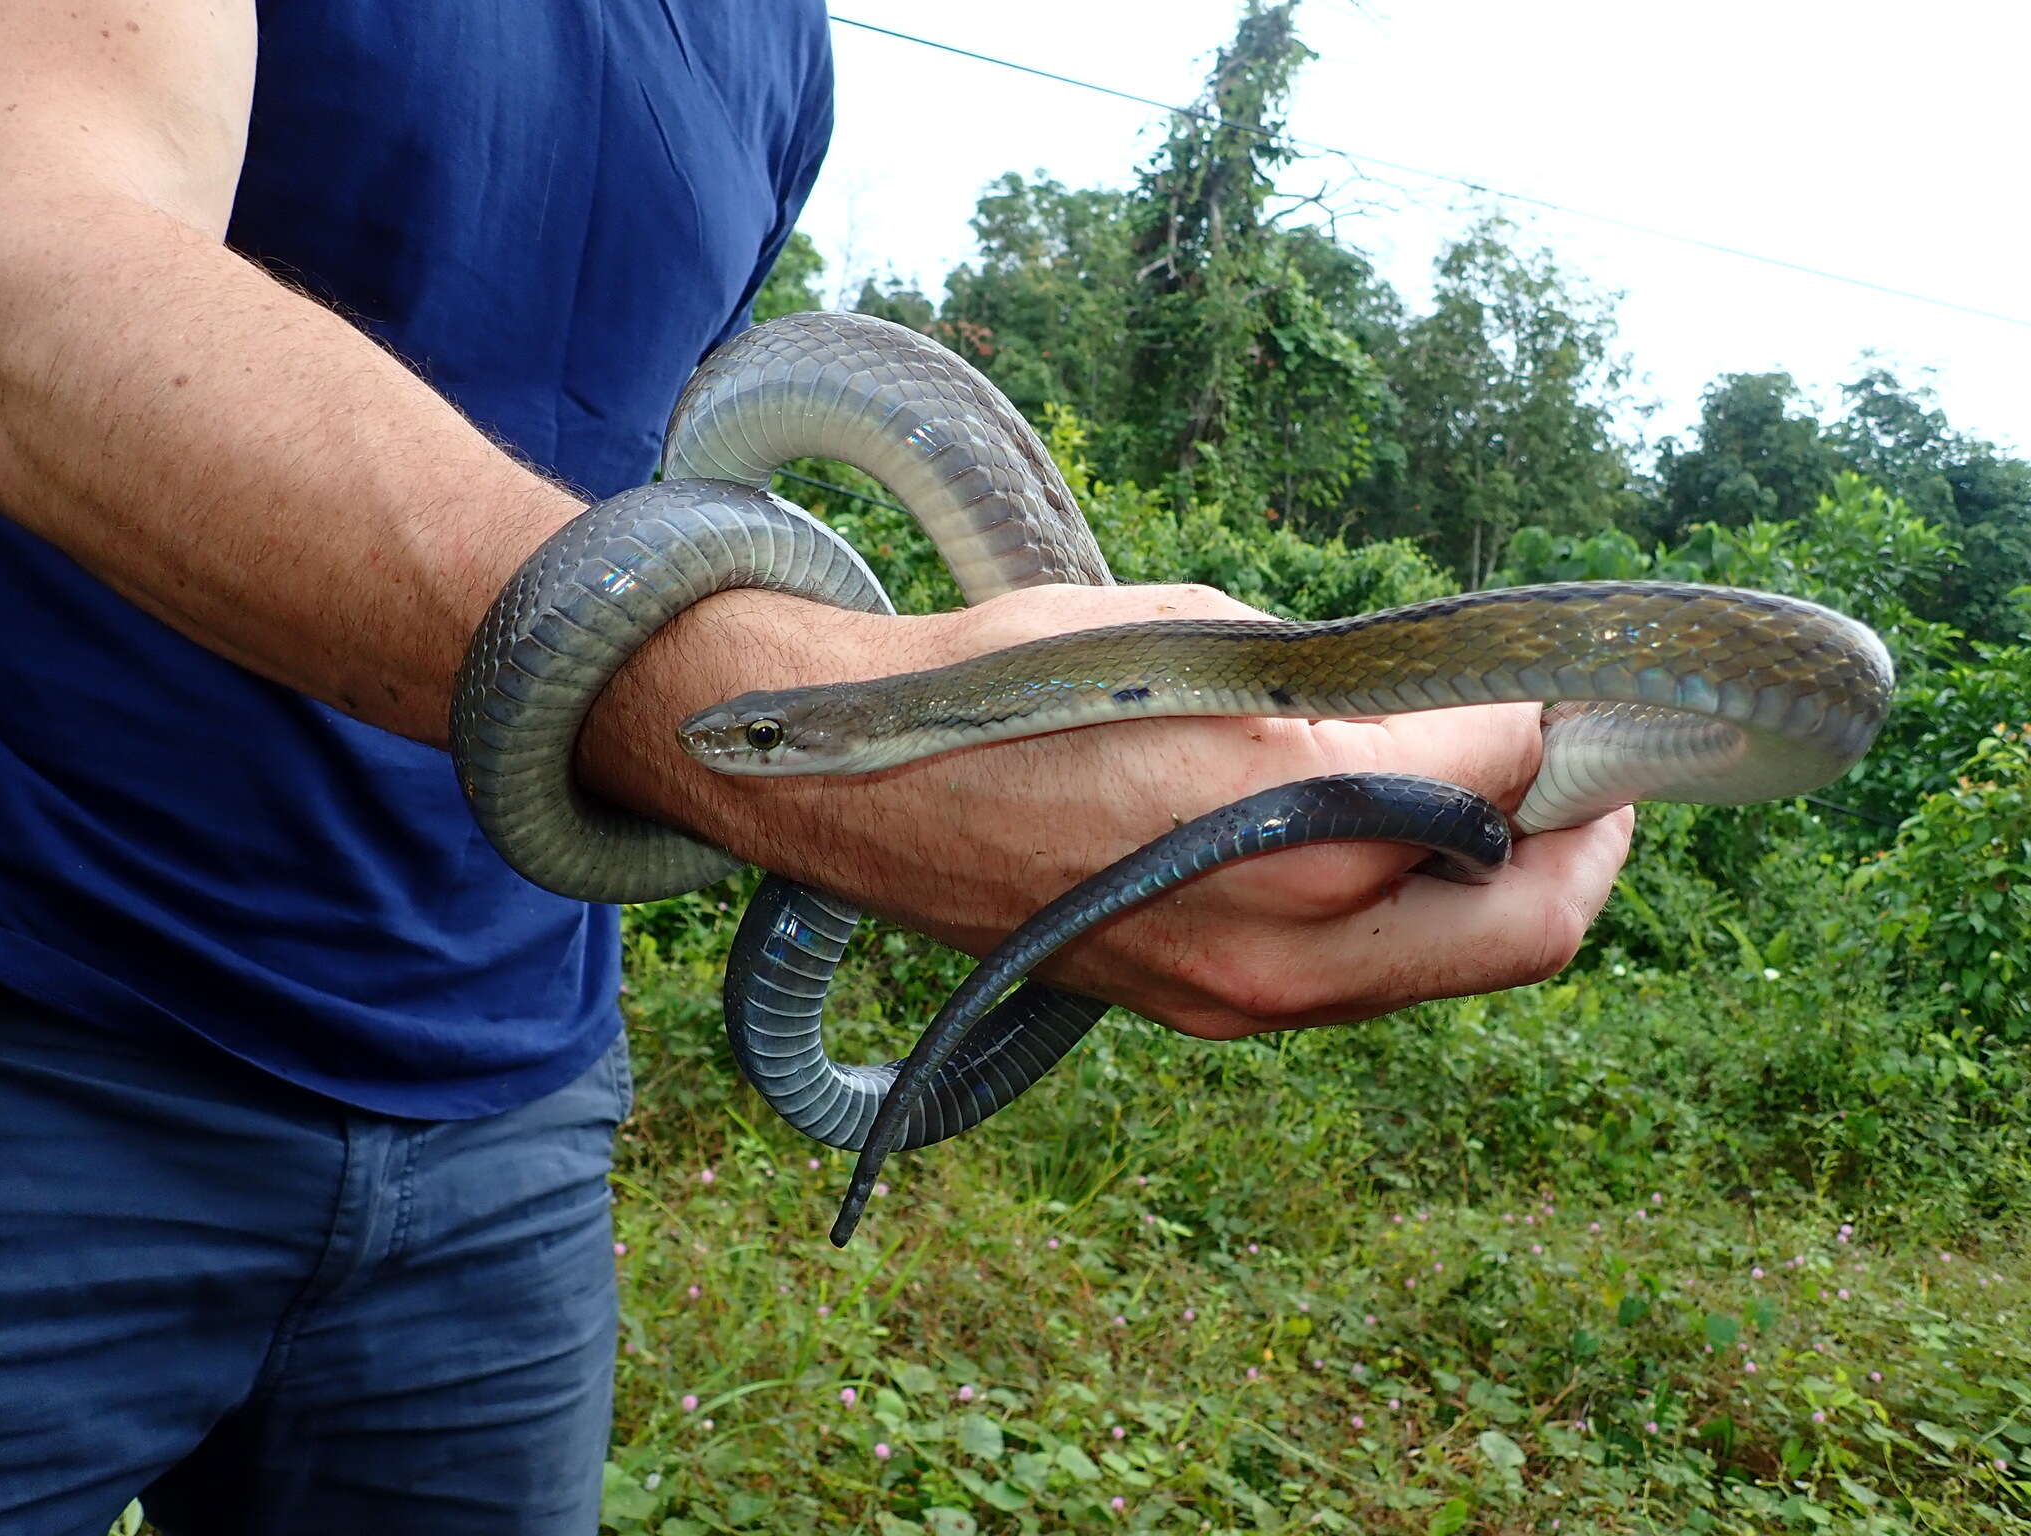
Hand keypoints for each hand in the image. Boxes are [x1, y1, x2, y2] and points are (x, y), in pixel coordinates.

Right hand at [589, 582, 1634, 1040]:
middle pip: (1527, 922)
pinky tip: (1397, 849)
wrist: (860, 788)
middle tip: (1598, 772)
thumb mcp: (1192, 635)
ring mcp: (1245, 993)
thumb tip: (1441, 703)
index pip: (1498, 769)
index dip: (1561, 715)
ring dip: (1511, 890)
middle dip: (1590, 840)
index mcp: (1282, 805)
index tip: (1581, 681)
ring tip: (1510, 808)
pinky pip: (1367, 983)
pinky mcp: (1209, 1011)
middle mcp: (1282, 931)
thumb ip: (1339, 685)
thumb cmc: (1005, 682)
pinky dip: (1418, 919)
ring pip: (1454, 968)